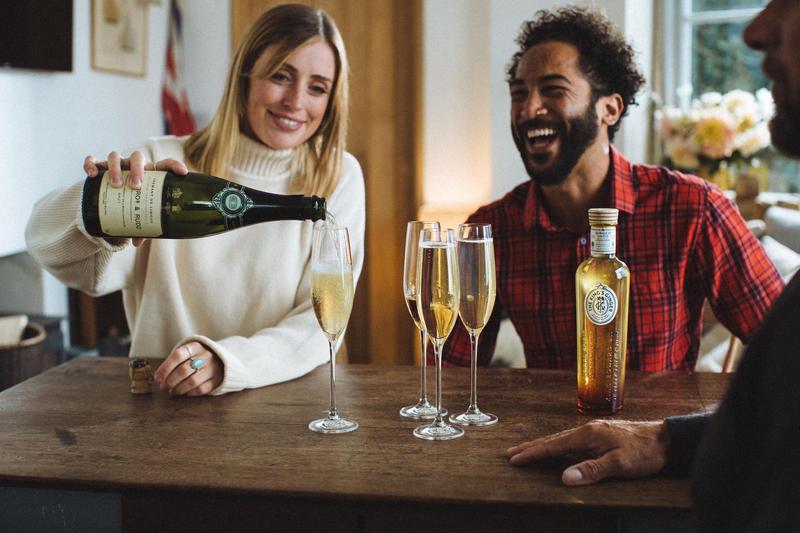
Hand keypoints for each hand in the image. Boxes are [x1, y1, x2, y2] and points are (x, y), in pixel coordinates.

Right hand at [83, 151, 188, 246]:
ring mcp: (116, 165)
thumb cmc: (133, 206)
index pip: (164, 164)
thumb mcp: (139, 215)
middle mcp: (133, 166)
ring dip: (115, 168)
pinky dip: (91, 164)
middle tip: (136, 186)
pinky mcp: (99, 167)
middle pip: (137, 157)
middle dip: (136, 169)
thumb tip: (137, 243)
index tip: (183, 173)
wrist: (113, 202)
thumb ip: (141, 227)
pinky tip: (92, 174)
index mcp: (149, 174)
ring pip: (115, 156)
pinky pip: (93, 160)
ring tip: (115, 185)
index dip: (175, 165)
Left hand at [153, 342, 223, 396]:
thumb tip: (159, 378)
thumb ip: (173, 362)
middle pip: (184, 370)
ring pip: (192, 381)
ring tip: (173, 391)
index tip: (157, 378)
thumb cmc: (196, 357)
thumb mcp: (187, 352)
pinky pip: (201, 389)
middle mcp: (206, 356)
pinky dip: (189, 393)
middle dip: (170, 381)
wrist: (220, 358)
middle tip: (163, 387)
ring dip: (179, 389)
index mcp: (196, 346)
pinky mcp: (218, 379)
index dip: (165, 368)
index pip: (178, 355)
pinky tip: (184, 392)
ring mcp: (213, 368)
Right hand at [506, 420, 670, 485]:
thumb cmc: (645, 452)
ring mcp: (595, 431)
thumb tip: (565, 478)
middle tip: (511, 452)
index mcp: (588, 434)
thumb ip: (591, 470)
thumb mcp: (620, 464)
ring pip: (562, 439)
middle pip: (553, 439)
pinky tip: (558, 448)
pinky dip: (558, 445)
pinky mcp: (602, 435)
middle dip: (532, 447)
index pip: (553, 446)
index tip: (515, 459)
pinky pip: (572, 440)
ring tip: (529, 449)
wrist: (667, 439)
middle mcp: (588, 430)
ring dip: (543, 445)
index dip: (533, 453)